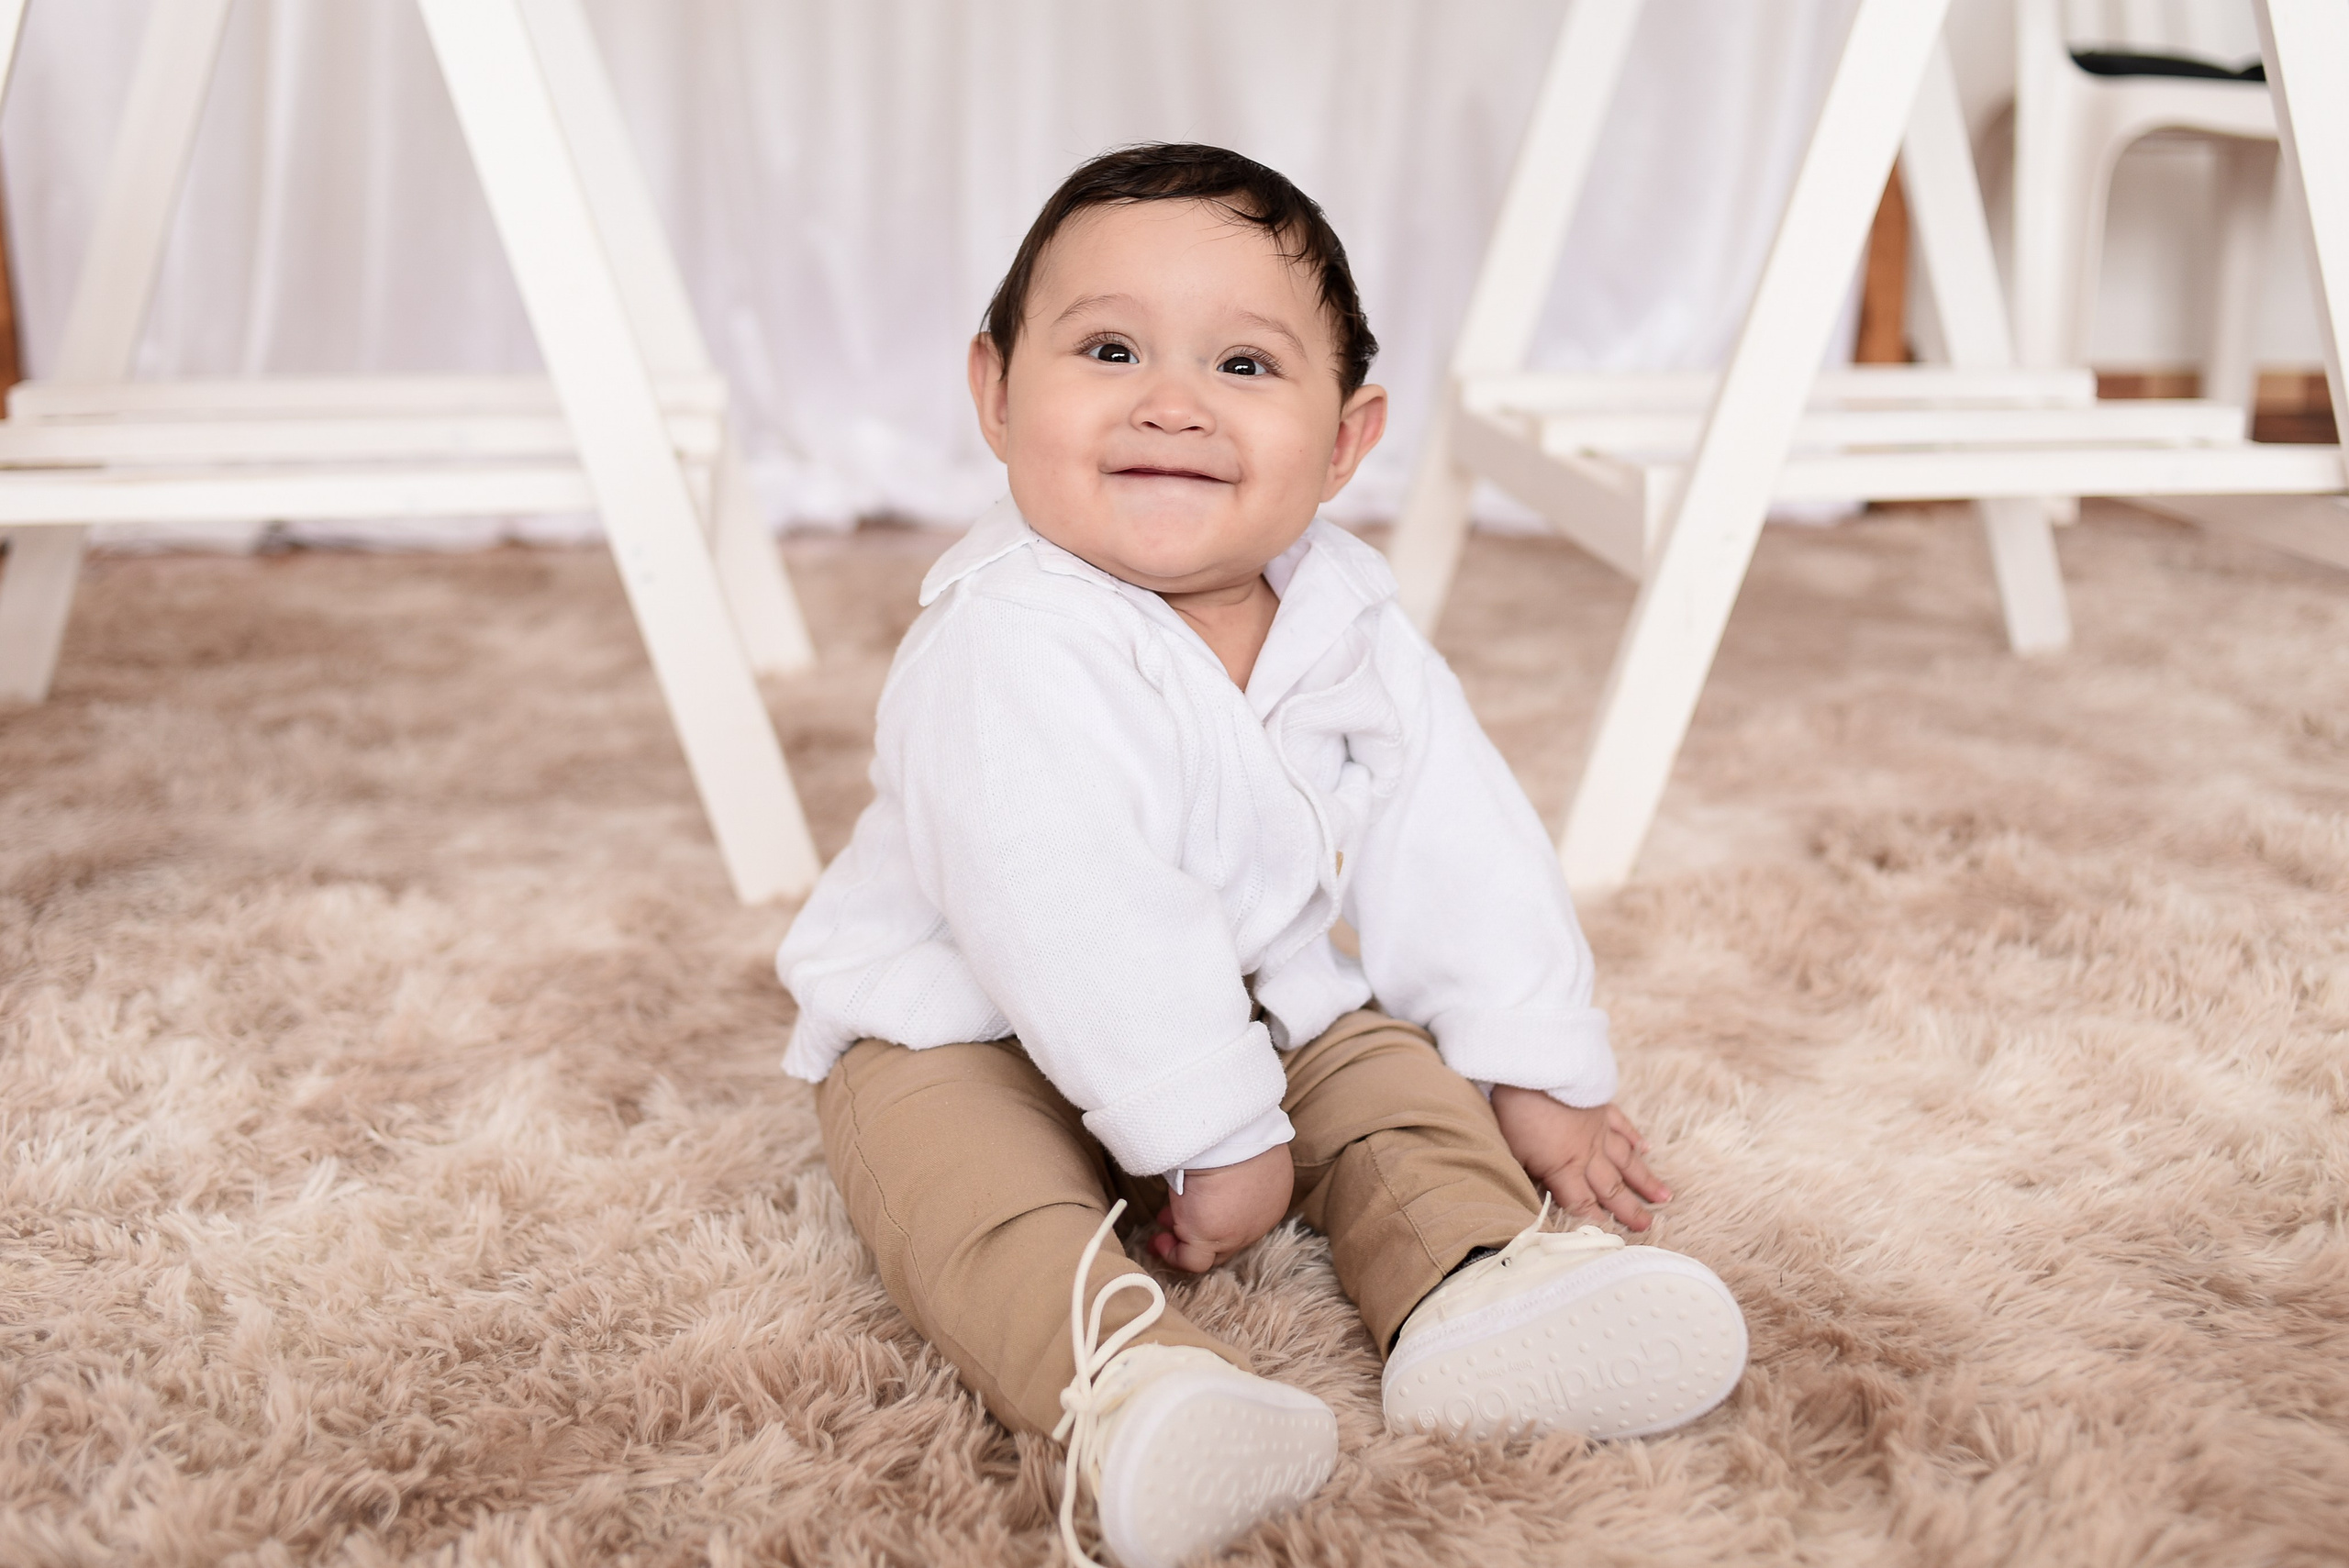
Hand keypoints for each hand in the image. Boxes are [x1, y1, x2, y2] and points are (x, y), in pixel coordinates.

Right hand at [1151, 1144, 1294, 1272]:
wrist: (1228, 1135)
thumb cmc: (1234, 1133)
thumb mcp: (1243, 1150)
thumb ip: (1231, 1168)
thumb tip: (1209, 1173)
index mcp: (1272, 1194)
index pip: (1244, 1216)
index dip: (1217, 1213)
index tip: (1196, 1205)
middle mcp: (1260, 1219)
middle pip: (1229, 1236)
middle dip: (1200, 1230)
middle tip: (1170, 1223)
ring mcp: (1238, 1233)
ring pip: (1211, 1251)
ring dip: (1184, 1243)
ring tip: (1160, 1236)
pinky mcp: (1211, 1238)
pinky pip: (1192, 1260)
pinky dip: (1174, 1255)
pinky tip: (1159, 1242)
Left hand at [1489, 1087, 1670, 1232]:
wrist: (1533, 1065)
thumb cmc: (1515, 1110)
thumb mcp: (1513, 1151)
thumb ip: (1530, 1174)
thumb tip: (1537, 1191)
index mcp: (1564, 1168)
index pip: (1582, 1204)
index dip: (1597, 1222)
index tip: (1614, 1239)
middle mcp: (1587, 1153)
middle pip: (1611, 1187)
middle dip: (1630, 1209)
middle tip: (1649, 1225)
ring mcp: (1597, 1128)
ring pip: (1626, 1160)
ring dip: (1644, 1180)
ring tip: (1664, 1196)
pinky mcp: (1599, 1106)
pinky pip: (1622, 1125)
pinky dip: (1635, 1137)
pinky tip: (1646, 1148)